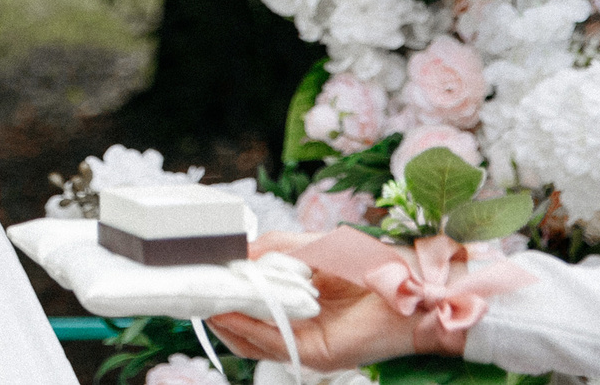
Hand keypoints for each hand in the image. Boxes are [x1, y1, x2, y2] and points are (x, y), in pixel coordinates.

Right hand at [209, 235, 444, 369]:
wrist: (410, 285)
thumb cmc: (365, 262)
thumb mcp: (305, 247)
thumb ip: (267, 251)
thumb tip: (230, 258)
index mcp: (292, 300)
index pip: (245, 303)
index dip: (219, 289)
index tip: (194, 273)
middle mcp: (294, 324)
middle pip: (239, 326)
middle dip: (212, 306)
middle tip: (189, 287)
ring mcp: (303, 341)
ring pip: (247, 339)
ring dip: (223, 317)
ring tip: (203, 296)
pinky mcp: (315, 352)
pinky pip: (270, 343)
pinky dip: (245, 327)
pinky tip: (229, 309)